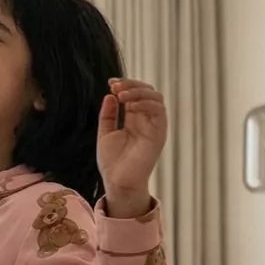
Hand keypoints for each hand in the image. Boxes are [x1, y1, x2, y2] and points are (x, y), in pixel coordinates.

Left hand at [97, 78, 168, 216]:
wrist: (118, 182)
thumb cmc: (112, 162)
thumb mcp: (106, 133)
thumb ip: (108, 114)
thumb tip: (110, 95)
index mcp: (134, 119)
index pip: (135, 94)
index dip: (125, 85)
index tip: (110, 82)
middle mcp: (146, 120)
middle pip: (147, 91)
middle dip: (131, 84)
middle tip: (115, 86)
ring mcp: (154, 126)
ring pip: (155, 97)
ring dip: (138, 91)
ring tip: (121, 94)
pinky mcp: (159, 133)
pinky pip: (159, 111)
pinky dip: (146, 103)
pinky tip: (130, 105)